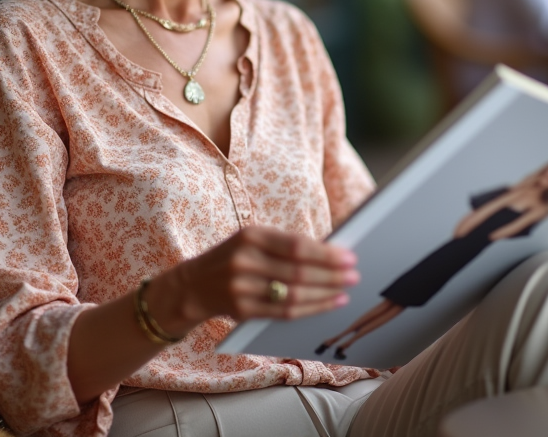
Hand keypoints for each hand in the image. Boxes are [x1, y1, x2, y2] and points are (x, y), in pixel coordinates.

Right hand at [151, 225, 358, 334]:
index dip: (326, 253)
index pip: (296, 246)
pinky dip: (310, 309)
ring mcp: (241, 286)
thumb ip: (284, 245)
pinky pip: (283, 312)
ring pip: (293, 294)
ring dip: (325, 294)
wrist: (193, 285)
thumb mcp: (252, 241)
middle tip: (354, 275)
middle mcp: (244, 259)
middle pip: (298, 271)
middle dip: (331, 275)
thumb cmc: (234, 258)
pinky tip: (328, 304)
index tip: (349, 256)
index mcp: (250, 235)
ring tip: (345, 291)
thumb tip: (330, 252)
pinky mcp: (242, 310)